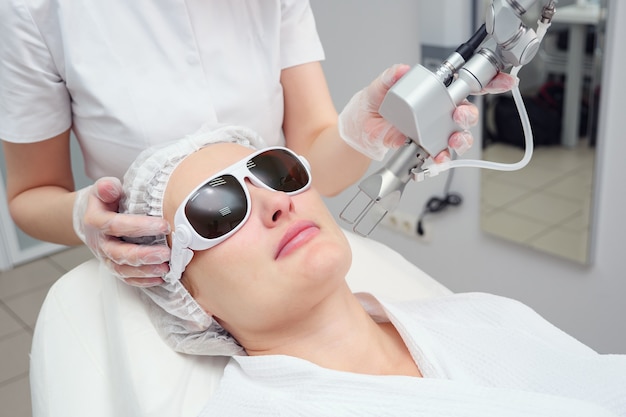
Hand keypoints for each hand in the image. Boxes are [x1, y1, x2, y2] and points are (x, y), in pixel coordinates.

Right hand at [73, 177, 170, 286]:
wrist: (91, 216)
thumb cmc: (104, 201)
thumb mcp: (104, 188)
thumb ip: (107, 186)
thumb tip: (111, 186)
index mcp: (96, 221)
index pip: (116, 225)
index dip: (139, 226)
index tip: (163, 225)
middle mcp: (99, 242)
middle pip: (119, 253)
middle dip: (144, 255)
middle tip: (166, 254)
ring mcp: (106, 257)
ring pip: (123, 269)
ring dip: (145, 271)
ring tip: (165, 268)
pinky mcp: (114, 266)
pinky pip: (126, 278)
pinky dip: (142, 281)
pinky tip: (158, 279)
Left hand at [338, 64, 517, 161]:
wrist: (359, 131)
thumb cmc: (371, 107)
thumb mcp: (378, 89)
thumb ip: (390, 78)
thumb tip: (401, 70)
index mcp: (433, 95)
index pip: (464, 86)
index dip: (487, 83)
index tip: (503, 81)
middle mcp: (438, 114)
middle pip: (466, 114)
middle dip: (469, 116)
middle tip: (460, 115)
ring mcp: (434, 133)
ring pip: (459, 137)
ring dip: (461, 139)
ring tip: (452, 140)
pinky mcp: (426, 150)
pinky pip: (441, 156)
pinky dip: (443, 158)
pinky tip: (438, 157)